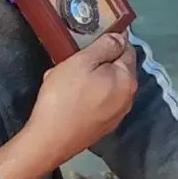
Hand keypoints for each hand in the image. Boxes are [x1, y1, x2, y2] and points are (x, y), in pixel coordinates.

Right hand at [0, 32, 137, 178]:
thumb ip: (104, 46)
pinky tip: (71, 98)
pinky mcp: (104, 127)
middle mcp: (129, 99)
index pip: (127, 49)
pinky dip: (89, 95)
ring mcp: (117, 115)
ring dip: (92, 79)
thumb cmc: (64, 97)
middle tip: (74, 61)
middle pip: (118, 69)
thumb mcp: (82, 62)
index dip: (111, 40)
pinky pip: (100, 102)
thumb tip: (120, 37)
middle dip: (98, 62)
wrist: (48, 141)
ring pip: (107, 85)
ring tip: (68, 80)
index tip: (91, 40)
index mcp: (128, 80)